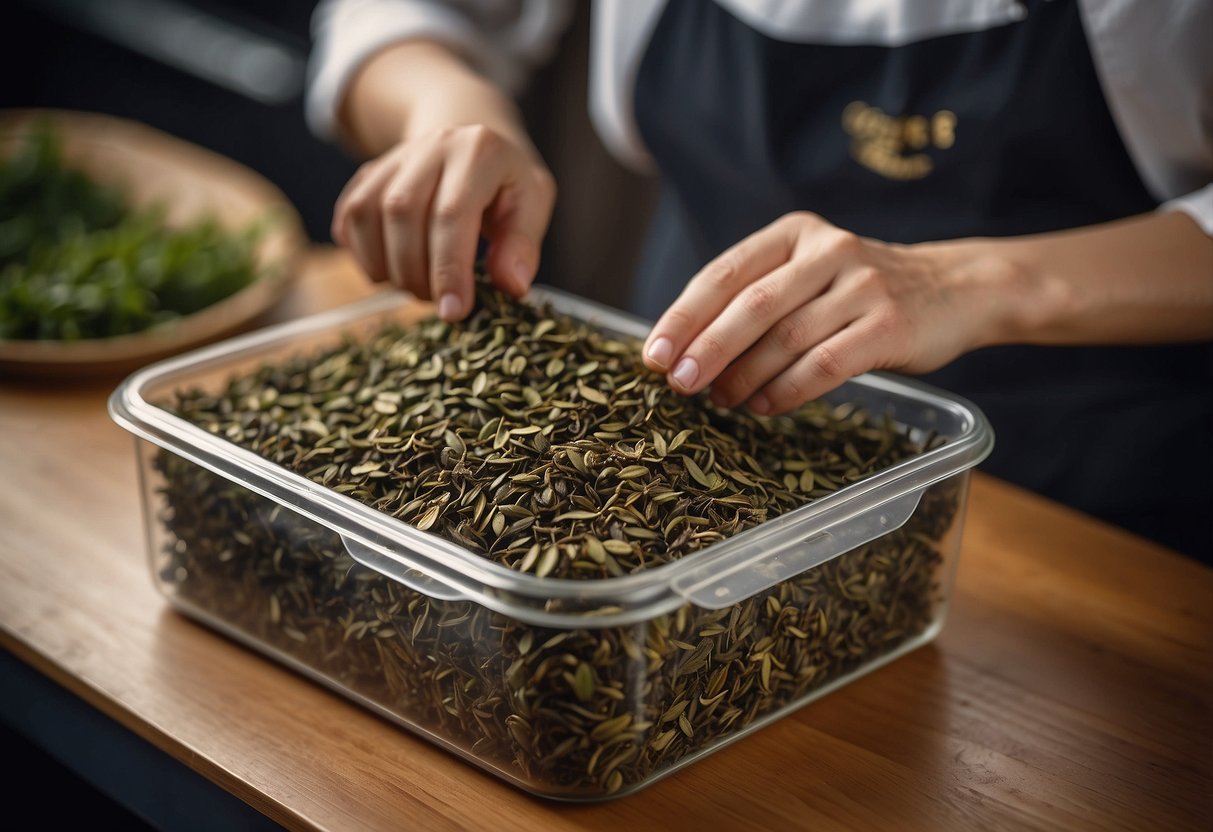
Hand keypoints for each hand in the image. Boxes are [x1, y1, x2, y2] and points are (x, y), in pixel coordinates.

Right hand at [331, 124, 555, 320]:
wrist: (474, 145)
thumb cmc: (508, 185)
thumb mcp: (534, 206)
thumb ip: (523, 246)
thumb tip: (512, 286)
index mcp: (479, 150)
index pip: (452, 213)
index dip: (448, 268)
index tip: (453, 311)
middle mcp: (432, 145)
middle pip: (402, 211)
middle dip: (414, 271)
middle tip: (435, 300)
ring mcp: (395, 157)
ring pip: (367, 213)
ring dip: (386, 266)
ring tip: (415, 286)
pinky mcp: (369, 173)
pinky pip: (349, 214)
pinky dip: (362, 253)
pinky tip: (388, 269)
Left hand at [641, 212, 1007, 414]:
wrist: (957, 289)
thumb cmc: (862, 291)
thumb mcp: (810, 273)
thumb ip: (757, 298)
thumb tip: (686, 351)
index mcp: (795, 233)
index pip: (724, 273)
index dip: (684, 316)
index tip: (654, 355)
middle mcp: (828, 250)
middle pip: (751, 305)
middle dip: (706, 349)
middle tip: (678, 384)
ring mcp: (863, 285)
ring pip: (786, 338)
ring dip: (744, 377)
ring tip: (720, 401)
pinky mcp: (889, 325)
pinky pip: (825, 365)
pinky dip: (786, 391)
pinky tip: (763, 406)